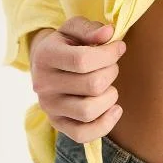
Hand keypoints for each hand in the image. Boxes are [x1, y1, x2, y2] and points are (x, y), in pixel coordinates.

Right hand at [29, 17, 126, 144]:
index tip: (119, 47)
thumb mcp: (74, 27)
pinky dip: (105, 124)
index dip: (109, 54)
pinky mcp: (57, 124)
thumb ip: (91, 29)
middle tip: (111, 65)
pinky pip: (83, 135)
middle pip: (92, 85)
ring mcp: (49, 107)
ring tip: (109, 85)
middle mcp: (43, 84)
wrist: (44, 63)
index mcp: (46, 56)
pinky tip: (115, 108)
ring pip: (89, 111)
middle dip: (111, 72)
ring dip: (110, 96)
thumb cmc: (66, 43)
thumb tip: (109, 33)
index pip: (83, 60)